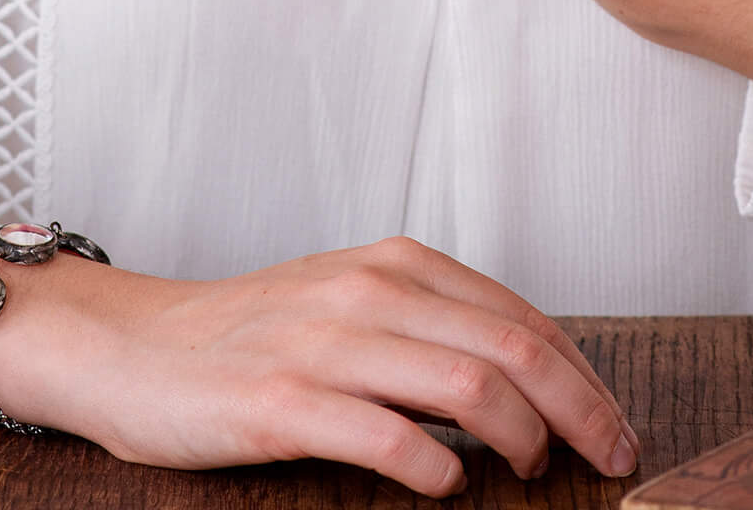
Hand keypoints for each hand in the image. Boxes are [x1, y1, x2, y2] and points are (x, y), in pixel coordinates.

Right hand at [57, 235, 640, 494]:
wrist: (136, 348)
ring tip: (529, 474)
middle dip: (582, 413)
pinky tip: (446, 485)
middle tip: (614, 461)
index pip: (522, 318)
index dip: (585, 378)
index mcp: (394, 266)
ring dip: (522, 440)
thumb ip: (428, 327)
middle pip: (514, 350)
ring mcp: (326, 348)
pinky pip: (389, 437)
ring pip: (467, 387)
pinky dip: (437, 468)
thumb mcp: (351, 304)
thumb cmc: (253, 335)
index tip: (616, 428)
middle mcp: (369, 294)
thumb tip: (529, 384)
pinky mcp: (282, 406)